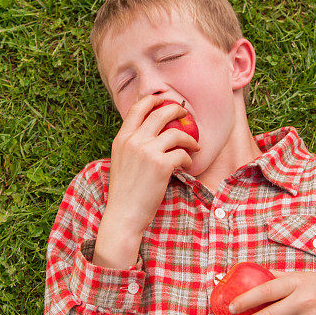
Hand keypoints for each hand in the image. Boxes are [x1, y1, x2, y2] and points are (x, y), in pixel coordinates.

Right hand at [105, 94, 200, 234]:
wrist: (124, 214)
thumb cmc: (125, 192)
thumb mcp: (121, 161)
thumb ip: (133, 144)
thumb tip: (152, 133)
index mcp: (122, 138)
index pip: (138, 108)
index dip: (153, 100)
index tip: (164, 100)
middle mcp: (133, 141)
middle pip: (160, 113)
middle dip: (177, 110)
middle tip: (186, 115)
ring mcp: (147, 152)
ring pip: (176, 133)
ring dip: (189, 139)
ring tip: (194, 146)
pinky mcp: (161, 165)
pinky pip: (182, 154)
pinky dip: (188, 159)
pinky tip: (186, 165)